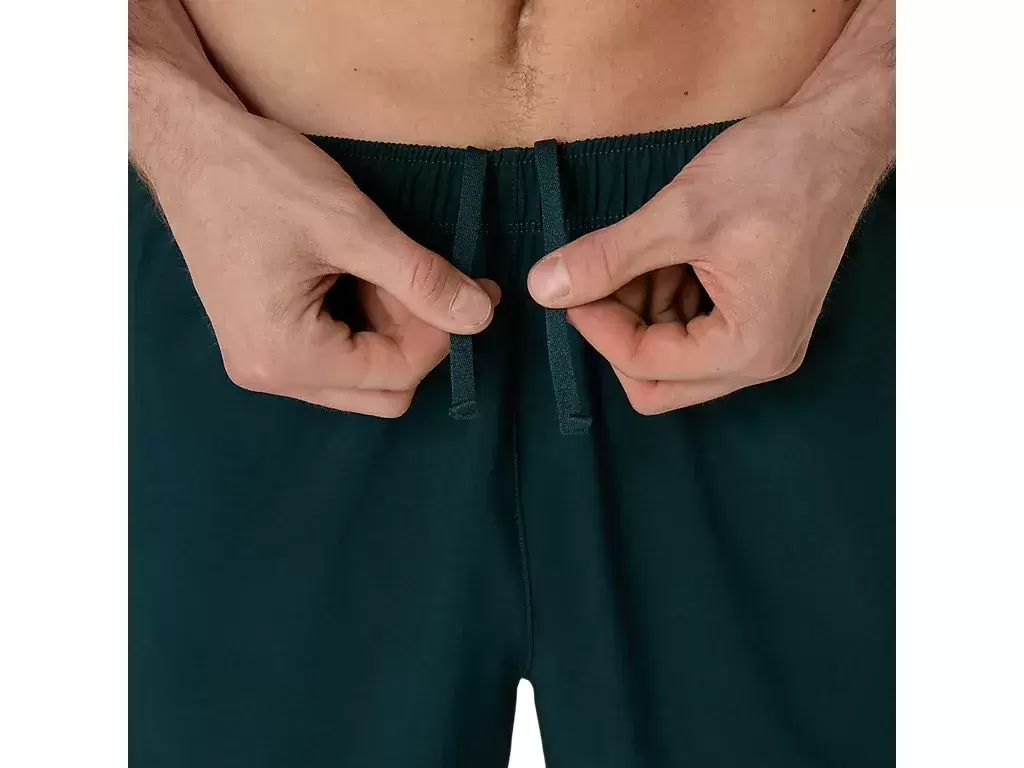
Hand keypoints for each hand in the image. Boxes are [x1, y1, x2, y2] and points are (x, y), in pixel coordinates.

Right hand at [151, 111, 498, 416]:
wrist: (190, 144)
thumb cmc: (260, 179)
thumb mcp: (353, 226)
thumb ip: (421, 278)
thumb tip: (481, 316)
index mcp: (285, 357)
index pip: (395, 377)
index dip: (442, 335)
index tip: (473, 289)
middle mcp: (269, 374)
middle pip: (380, 390)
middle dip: (418, 337)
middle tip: (432, 278)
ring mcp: (262, 359)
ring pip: (360, 374)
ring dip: (391, 327)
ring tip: (389, 265)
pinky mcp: (263, 337)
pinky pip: (334, 352)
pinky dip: (363, 319)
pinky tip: (362, 270)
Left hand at [527, 105, 890, 414]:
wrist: (839, 136)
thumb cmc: (776, 172)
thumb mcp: (680, 214)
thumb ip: (607, 257)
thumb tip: (543, 288)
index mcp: (748, 347)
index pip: (645, 366)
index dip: (596, 326)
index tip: (570, 282)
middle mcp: (761, 360)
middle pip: (658, 380)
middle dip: (620, 329)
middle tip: (603, 275)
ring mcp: (763, 341)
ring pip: (672, 356)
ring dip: (641, 311)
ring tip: (643, 251)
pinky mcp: (759, 318)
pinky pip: (694, 332)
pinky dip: (666, 299)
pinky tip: (664, 254)